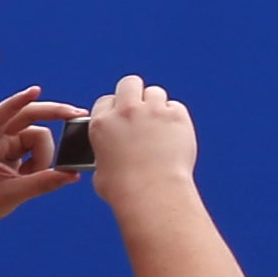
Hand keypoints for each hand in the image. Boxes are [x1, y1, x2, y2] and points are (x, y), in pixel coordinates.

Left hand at [0, 87, 85, 231]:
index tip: (36, 91)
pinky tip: (32, 175)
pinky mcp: (11, 152)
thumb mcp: (11, 195)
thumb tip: (72, 174)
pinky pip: (35, 149)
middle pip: (26, 117)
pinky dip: (40, 161)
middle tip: (77, 115)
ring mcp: (3, 144)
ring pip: (36, 137)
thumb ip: (43, 183)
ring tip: (33, 177)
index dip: (17, 102)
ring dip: (43, 156)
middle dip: (52, 115)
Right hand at [75, 77, 201, 197]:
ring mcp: (152, 111)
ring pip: (155, 92)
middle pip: (129, 83)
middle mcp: (125, 111)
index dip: (115, 109)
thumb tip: (110, 156)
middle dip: (135, 93)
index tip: (122, 118)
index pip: (106, 101)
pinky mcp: (176, 116)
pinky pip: (176, 107)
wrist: (151, 193)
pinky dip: (176, 117)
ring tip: (161, 124)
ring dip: (157, 105)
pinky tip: (175, 133)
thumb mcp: (101, 169)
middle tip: (142, 110)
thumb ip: (105, 152)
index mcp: (101, 123)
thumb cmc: (125, 190)